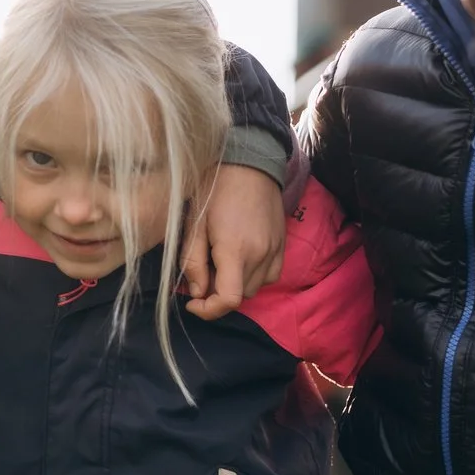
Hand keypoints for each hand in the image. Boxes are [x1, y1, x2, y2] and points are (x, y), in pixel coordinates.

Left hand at [183, 164, 286, 317]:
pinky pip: (270, 275)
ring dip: (236, 285)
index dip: (208, 311)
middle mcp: (260, 255)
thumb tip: (196, 292)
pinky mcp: (283, 245)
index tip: (192, 303)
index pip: (229, 300)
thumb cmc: (215, 188)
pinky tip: (240, 258)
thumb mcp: (194, 223)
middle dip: (218, 294)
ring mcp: (275, 250)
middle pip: (241, 295)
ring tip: (220, 262)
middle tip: (202, 272)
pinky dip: (254, 276)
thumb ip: (193, 262)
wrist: (249, 163)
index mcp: (235, 250)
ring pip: (256, 288)